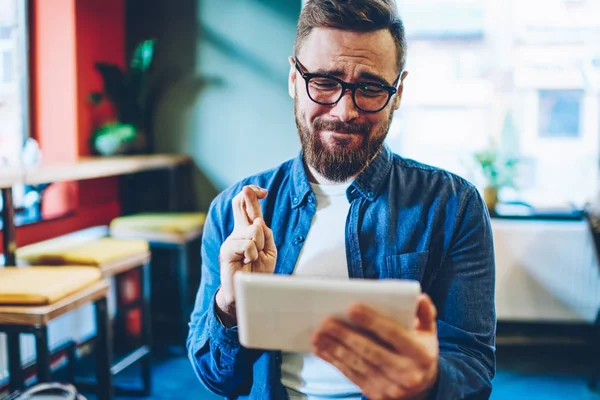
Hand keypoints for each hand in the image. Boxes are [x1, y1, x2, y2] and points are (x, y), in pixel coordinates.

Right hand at [216, 185, 276, 325]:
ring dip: (260, 245)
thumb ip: (266, 234)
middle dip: (249, 194)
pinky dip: (253, 254)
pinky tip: (247, 262)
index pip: (247, 206)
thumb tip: (258, 220)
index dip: (253, 194)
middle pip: (239, 203)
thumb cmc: (259, 271)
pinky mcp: (227, 250)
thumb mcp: (269, 250)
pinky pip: (248, 244)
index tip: (263, 191)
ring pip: (254, 230)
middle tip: (256, 190)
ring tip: (253, 257)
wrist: (250, 290)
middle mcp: (238, 231)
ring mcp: (231, 239)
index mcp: (249, 229)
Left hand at [312, 294, 438, 399]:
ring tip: (318, 334)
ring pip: (357, 365)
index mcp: (420, 354)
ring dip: (334, 349)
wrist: (424, 390)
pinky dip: (334, 362)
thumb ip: (425, 314)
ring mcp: (391, 388)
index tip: (352, 307)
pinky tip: (322, 350)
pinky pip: (352, 376)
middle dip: (346, 335)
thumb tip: (419, 297)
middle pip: (371, 352)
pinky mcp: (376, 396)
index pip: (393, 334)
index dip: (372, 321)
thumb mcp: (429, 333)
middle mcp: (407, 374)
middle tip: (326, 321)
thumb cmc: (420, 353)